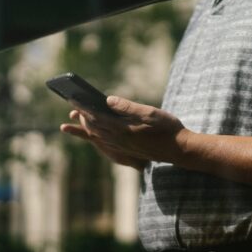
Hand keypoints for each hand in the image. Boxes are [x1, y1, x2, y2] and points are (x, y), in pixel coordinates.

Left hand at [59, 96, 191, 168]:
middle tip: (72, 107)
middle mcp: (119, 140)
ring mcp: (122, 147)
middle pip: (93, 128)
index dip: (84, 109)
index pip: (97, 117)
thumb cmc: (168, 128)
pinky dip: (94, 138)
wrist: (179, 149)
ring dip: (83, 129)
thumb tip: (108, 100)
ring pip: (97, 137)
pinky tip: (93, 133)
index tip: (74, 100)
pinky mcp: (126, 151)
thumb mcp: (151, 112)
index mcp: (124, 129)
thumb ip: (128, 107)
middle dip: (81, 117)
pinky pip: (104, 144)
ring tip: (72, 122)